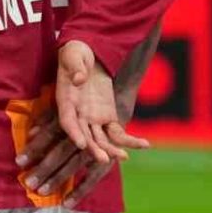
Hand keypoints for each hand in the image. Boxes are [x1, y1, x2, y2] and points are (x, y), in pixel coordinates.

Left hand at [15, 106, 107, 206]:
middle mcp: (83, 134)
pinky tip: (66, 203)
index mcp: (70, 121)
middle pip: (60, 152)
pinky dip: (79, 191)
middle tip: (29, 182)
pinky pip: (92, 178)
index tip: (19, 162)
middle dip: (44, 168)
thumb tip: (30, 133)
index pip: (49, 135)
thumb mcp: (64, 110)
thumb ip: (46, 120)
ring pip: (74, 165)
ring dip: (57, 179)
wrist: (113, 110)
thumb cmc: (81, 111)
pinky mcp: (106, 161)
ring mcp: (96, 148)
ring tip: (42, 191)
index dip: (34, 148)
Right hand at [54, 40, 148, 166]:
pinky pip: (118, 133)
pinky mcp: (108, 117)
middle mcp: (79, 114)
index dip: (73, 133)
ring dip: (111, 149)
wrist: (88, 54)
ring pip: (102, 139)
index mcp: (66, 100)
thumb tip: (79, 79)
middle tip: (103, 159)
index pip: (68, 120)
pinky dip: (129, 140)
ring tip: (125, 157)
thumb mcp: (73, 55)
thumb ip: (75, 67)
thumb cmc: (76, 53)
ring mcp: (93, 118)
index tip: (81, 144)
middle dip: (94, 148)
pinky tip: (144, 145)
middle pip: (85, 136)